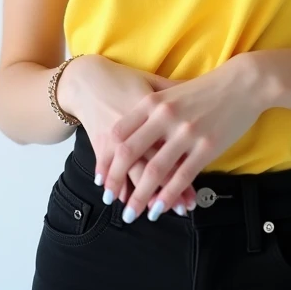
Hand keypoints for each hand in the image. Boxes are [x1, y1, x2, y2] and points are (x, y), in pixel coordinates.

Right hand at [58, 55, 196, 213]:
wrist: (88, 77)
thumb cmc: (125, 80)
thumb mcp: (153, 82)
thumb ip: (176, 92)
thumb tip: (201, 94)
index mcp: (156, 108)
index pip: (173, 145)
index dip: (184, 171)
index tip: (194, 194)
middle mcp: (138, 124)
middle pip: (154, 162)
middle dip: (167, 189)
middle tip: (180, 210)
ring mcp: (117, 134)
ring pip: (132, 169)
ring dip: (139, 193)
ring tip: (149, 211)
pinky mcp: (100, 141)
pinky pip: (111, 167)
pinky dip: (117, 182)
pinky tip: (122, 196)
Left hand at [102, 55, 262, 222]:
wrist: (243, 82)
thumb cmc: (206, 88)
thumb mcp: (171, 91)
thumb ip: (151, 110)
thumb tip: (130, 136)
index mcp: (153, 102)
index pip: (119, 134)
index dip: (106, 159)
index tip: (100, 177)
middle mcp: (165, 117)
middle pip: (130, 153)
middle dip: (115, 181)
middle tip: (108, 199)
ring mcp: (186, 132)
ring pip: (154, 171)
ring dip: (139, 197)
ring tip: (131, 214)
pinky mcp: (207, 146)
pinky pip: (182, 177)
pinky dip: (168, 197)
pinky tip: (160, 209)